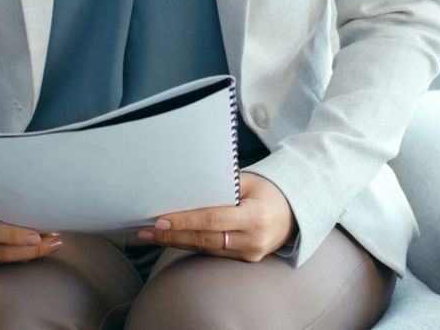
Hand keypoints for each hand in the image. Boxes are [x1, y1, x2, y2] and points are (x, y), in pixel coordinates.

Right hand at [0, 182, 62, 266]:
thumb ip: (3, 195)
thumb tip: (37, 201)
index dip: (12, 235)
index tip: (36, 236)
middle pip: (1, 251)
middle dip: (32, 249)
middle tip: (55, 242)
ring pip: (6, 260)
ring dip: (32, 253)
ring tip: (53, 243)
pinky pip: (5, 262)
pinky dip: (24, 256)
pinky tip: (38, 248)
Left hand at [137, 173, 293, 261]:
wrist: (294, 211)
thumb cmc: (266, 190)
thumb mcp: (247, 181)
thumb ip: (219, 186)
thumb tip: (183, 187)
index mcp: (256, 215)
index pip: (212, 220)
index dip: (185, 221)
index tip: (160, 220)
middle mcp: (254, 238)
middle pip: (204, 238)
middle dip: (172, 234)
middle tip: (146, 230)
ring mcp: (251, 252)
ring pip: (206, 247)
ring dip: (176, 241)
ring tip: (151, 234)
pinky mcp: (246, 259)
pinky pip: (213, 251)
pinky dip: (191, 244)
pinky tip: (172, 238)